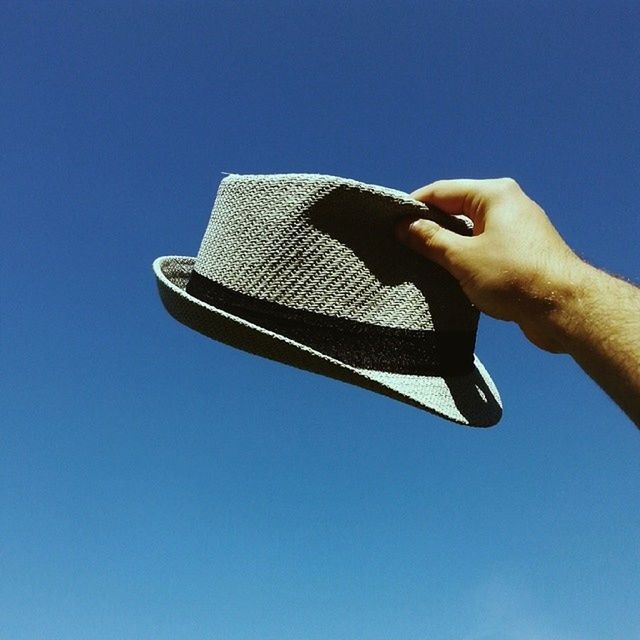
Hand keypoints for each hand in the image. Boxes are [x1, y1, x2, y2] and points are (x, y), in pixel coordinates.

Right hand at [396, 178, 585, 351]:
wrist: (563, 309)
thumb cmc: (514, 277)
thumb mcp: (462, 258)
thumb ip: (429, 240)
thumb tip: (404, 226)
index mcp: (494, 194)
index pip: (442, 191)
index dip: (414, 206)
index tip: (391, 223)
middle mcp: (507, 205)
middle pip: (456, 209)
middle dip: (429, 227)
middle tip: (402, 245)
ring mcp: (516, 229)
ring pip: (469, 231)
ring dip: (447, 245)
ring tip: (421, 262)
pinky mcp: (521, 252)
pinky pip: (483, 247)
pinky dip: (465, 257)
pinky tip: (449, 274)